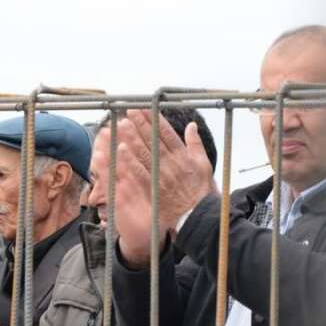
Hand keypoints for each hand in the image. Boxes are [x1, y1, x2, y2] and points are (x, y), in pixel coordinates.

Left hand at [113, 110, 214, 266]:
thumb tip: (192, 125)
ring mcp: (162, 176)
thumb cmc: (201, 192)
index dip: (153, 119)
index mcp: (183, 156)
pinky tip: (120, 150)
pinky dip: (130, 161)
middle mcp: (172, 163)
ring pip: (145, 153)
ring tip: (121, 124)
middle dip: (140, 124)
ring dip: (133, 138)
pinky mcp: (154, 189)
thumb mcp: (204, 165)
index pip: (166, 133)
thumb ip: (195, 145)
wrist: (199, 217)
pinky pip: (140, 173)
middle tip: (128, 111)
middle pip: (153, 140)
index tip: (143, 108)